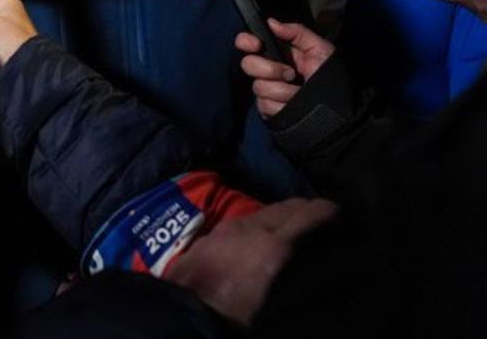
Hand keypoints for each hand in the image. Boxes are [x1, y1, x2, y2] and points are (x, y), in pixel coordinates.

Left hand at [165, 197, 336, 325]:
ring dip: (281, 217)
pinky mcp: (209, 237)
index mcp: (274, 246)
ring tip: (293, 230)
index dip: (330, 212)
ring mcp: (226, 229)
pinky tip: (259, 240)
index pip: (310, 214)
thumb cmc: (238, 316)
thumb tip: (327, 265)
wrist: (181, 316)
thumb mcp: (280, 303)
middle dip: (307, 210)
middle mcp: (251, 228)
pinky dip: (258, 226)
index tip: (341, 215)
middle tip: (322, 221)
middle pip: (287, 206)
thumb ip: (305, 278)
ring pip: (263, 212)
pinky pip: (242, 223)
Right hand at [235, 20, 334, 117]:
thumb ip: (297, 32)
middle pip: (248, 64)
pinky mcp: (267, 110)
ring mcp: (266, 91)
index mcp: (276, 53)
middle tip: (291, 74)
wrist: (337, 105)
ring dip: (283, 90)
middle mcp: (266, 71)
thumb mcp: (319, 48)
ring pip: (259, 87)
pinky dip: (283, 106)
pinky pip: (265, 106)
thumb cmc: (329, 75)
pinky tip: (294, 104)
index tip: (256, 45)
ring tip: (300, 92)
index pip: (247, 43)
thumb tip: (271, 22)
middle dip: (270, 69)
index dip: (246, 41)